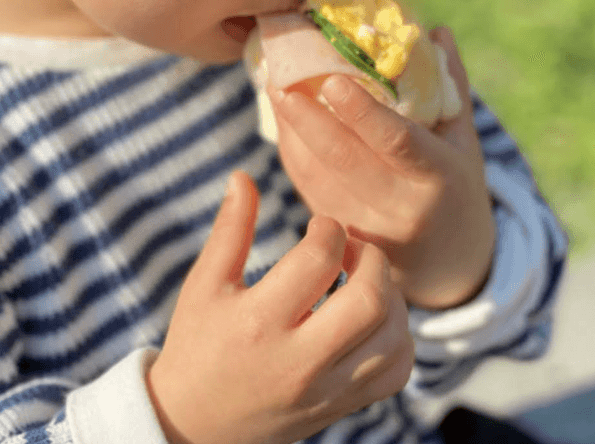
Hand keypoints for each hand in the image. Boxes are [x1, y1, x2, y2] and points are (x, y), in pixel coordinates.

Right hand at [147, 171, 413, 443]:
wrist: (195, 426)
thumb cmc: (198, 344)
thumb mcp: (204, 283)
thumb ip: (229, 228)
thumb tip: (243, 175)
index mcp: (259, 323)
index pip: (318, 260)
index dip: (328, 227)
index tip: (319, 225)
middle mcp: (299, 362)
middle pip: (370, 301)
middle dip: (372, 257)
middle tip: (352, 247)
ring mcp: (326, 391)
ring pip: (393, 338)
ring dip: (390, 294)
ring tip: (363, 278)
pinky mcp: (342, 407)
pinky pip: (396, 373)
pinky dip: (398, 337)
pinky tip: (373, 316)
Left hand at [269, 27, 494, 309]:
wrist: (450, 266)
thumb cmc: (457, 189)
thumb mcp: (465, 143)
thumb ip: (451, 87)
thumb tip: (435, 29)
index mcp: (439, 178)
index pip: (398, 142)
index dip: (363, 112)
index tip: (330, 79)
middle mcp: (402, 209)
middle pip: (344, 160)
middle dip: (307, 118)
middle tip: (279, 77)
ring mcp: (369, 231)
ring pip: (317, 178)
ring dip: (290, 133)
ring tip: (274, 90)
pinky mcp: (343, 242)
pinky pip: (309, 192)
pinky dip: (292, 155)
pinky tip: (283, 124)